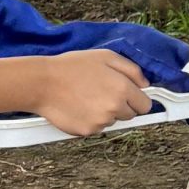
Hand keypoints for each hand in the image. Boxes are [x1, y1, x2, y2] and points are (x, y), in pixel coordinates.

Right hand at [29, 49, 151, 135]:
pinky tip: (79, 106)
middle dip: (122, 105)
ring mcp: (100, 122)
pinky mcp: (86, 131)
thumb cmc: (73, 66)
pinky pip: (96, 128)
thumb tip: (145, 85)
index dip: (138, 99)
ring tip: (87, 96)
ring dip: (105, 112)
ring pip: (112, 121)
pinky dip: (91, 120)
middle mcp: (114, 108)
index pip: (145, 105)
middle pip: (130, 115)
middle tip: (103, 92)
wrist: (43, 83)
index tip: (131, 95)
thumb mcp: (106, 56)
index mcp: (122, 89)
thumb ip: (132, 70)